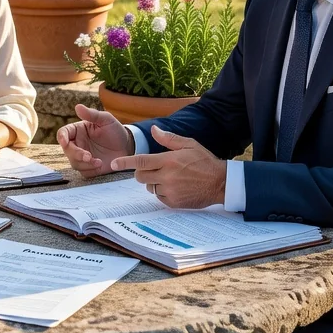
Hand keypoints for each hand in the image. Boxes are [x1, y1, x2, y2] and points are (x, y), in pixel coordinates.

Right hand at [56, 104, 133, 176]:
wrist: (127, 146)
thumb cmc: (115, 130)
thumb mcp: (106, 119)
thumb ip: (92, 114)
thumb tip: (77, 107)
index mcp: (78, 130)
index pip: (64, 133)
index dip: (61, 137)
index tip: (65, 142)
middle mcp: (78, 143)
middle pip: (67, 150)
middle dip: (76, 154)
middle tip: (88, 156)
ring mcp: (82, 156)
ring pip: (74, 162)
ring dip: (84, 163)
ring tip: (98, 161)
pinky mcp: (89, 167)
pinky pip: (84, 171)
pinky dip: (90, 169)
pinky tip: (100, 164)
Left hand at [110, 127, 226, 208]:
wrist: (220, 183)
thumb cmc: (204, 161)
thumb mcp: (188, 144)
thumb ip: (168, 138)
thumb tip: (153, 130)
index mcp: (168, 160)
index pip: (141, 161)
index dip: (125, 162)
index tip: (113, 164)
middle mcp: (167, 176)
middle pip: (141, 176)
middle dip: (142, 172)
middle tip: (153, 168)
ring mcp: (170, 191)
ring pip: (150, 187)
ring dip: (154, 182)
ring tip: (169, 177)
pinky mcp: (173, 202)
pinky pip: (159, 197)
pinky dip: (162, 192)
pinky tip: (174, 186)